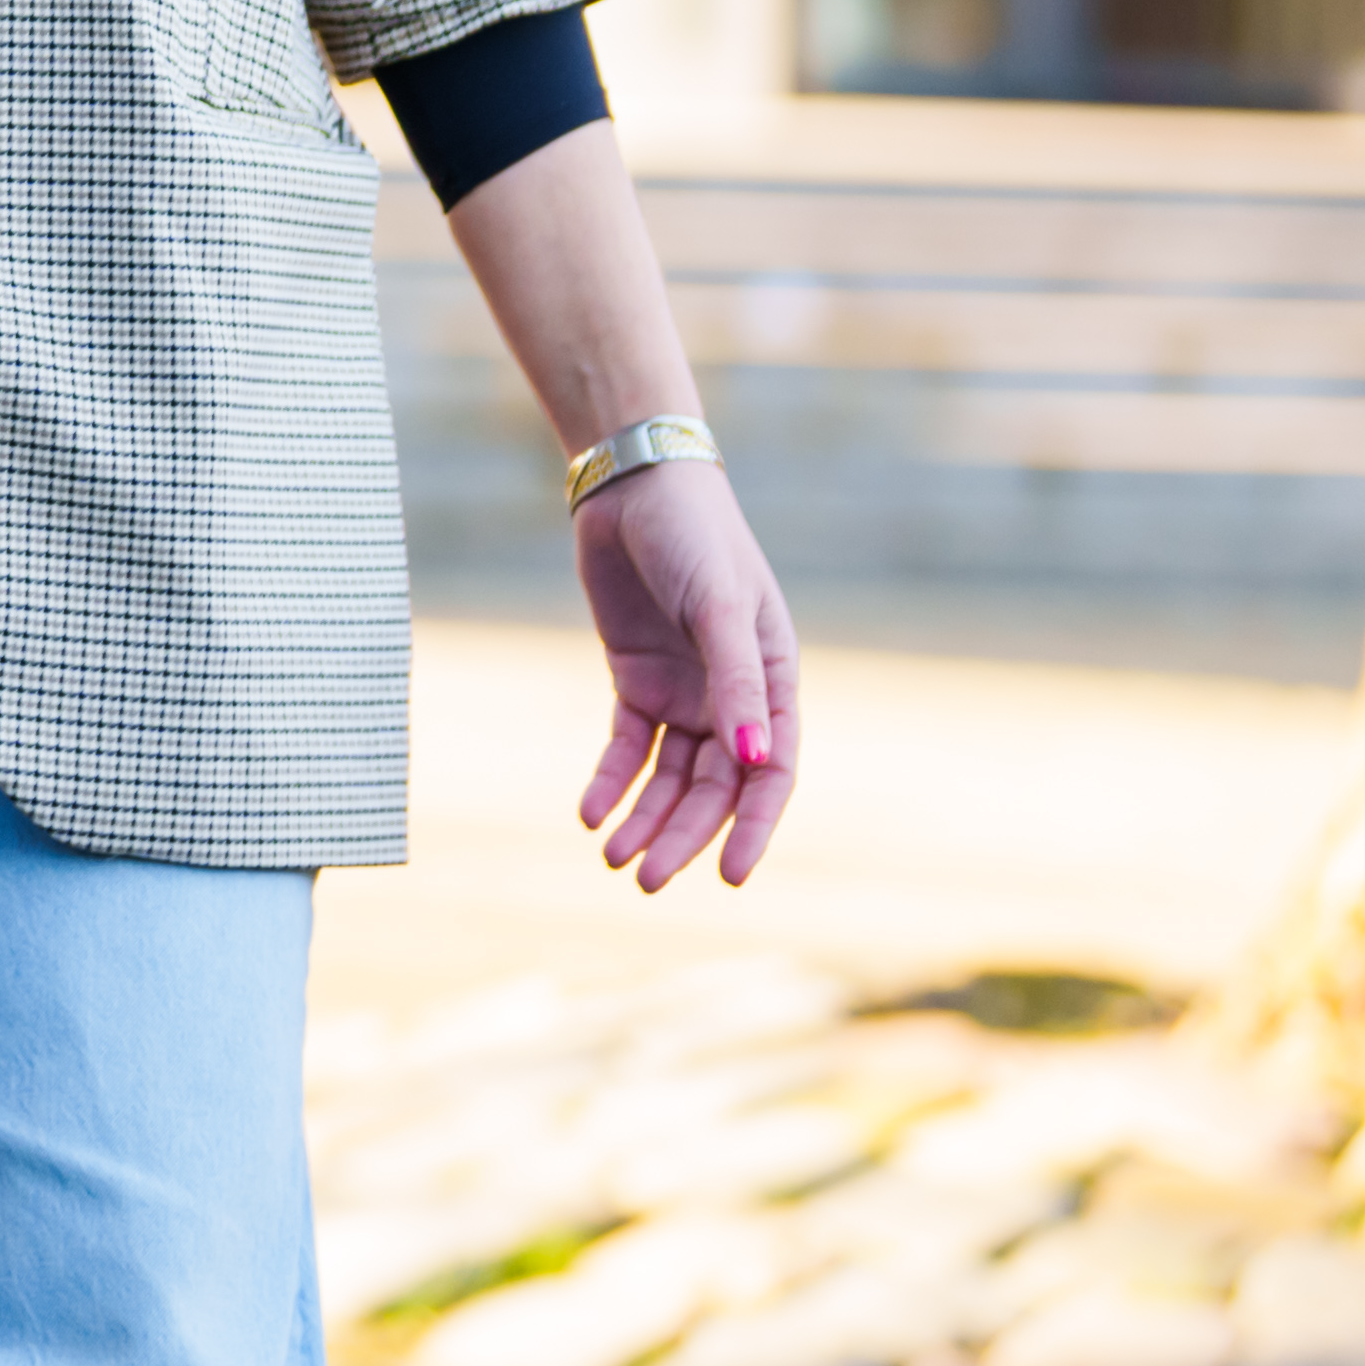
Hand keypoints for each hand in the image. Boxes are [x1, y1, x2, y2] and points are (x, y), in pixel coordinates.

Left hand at [572, 454, 793, 889]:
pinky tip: (590, 811)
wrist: (633, 486)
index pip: (771, 774)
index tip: (731, 876)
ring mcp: (684, 692)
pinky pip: (627, 746)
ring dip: (645, 818)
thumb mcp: (720, 609)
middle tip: (646, 879)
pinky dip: (611, 780)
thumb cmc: (695, 537)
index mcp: (774, 682)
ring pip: (668, 776)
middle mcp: (732, 697)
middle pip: (712, 786)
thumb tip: (755, 764)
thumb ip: (736, 685)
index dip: (753, 826)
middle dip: (683, 835)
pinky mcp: (637, 681)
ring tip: (613, 856)